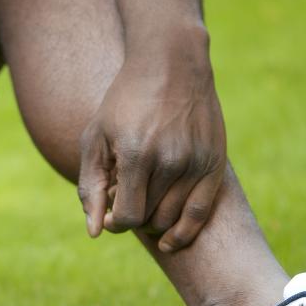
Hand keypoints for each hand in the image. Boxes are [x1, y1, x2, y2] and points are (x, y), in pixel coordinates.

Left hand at [78, 54, 225, 251]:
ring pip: (172, 218)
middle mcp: (170, 160)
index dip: (114, 222)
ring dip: (153, 221)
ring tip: (143, 200)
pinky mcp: (214, 163)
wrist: (172, 64)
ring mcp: (196, 162)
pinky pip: (200, 213)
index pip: (127, 216)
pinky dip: (184, 232)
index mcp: (137, 153)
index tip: (110, 213)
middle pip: (150, 218)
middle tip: (125, 198)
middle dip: (133, 216)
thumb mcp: (96, 136)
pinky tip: (169, 241)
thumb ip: (90, 186)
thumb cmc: (125, 101)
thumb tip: (95, 233)